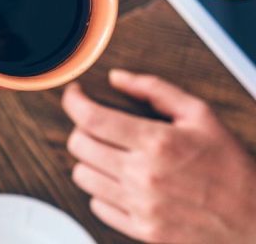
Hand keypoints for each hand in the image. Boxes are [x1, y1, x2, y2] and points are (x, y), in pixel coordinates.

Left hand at [63, 70, 255, 242]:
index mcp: (157, 143)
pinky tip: (121, 181)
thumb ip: (155, 90)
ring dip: (90, 160)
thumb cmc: (232, 168)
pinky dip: (102, 191)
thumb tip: (117, 78)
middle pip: (78, 145)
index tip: (75, 95)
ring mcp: (140, 206)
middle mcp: (143, 175)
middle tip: (97, 125)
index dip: (74, 101)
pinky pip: (97, 206)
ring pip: (81, 175)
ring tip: (110, 154)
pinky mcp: (142, 231)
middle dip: (82, 128)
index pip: (90, 118)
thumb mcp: (201, 116)